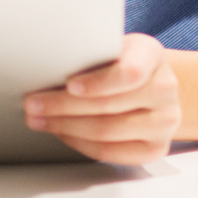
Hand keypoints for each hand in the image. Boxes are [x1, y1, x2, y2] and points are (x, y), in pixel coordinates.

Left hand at [23, 33, 180, 163]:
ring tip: (39, 120)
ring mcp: (165, 122)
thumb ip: (88, 51)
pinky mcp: (155, 148)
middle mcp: (165, 89)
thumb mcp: (110, 45)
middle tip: (33, 104)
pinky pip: (110, 152)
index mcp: (152, 55)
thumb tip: (45, 65)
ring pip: (106, 132)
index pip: (129, 73)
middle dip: (62, 107)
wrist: (151, 84)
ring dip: (65, 127)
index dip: (97, 82)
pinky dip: (80, 143)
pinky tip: (62, 133)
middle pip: (108, 106)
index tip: (68, 85)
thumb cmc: (120, 61)